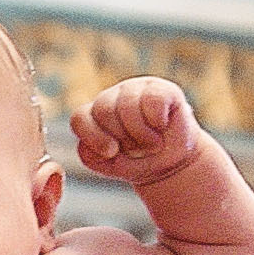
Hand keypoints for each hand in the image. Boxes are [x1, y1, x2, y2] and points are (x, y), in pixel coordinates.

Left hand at [72, 76, 201, 190]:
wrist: (174, 161)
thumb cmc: (140, 162)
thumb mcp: (113, 166)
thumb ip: (93, 157)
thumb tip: (94, 142)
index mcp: (93, 118)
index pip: (80, 118)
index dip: (94, 136)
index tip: (112, 152)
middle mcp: (110, 99)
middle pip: (103, 110)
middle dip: (123, 137)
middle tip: (139, 150)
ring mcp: (133, 90)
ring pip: (127, 104)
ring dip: (142, 133)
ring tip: (153, 143)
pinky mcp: (158, 88)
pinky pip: (152, 100)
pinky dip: (158, 120)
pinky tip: (162, 126)